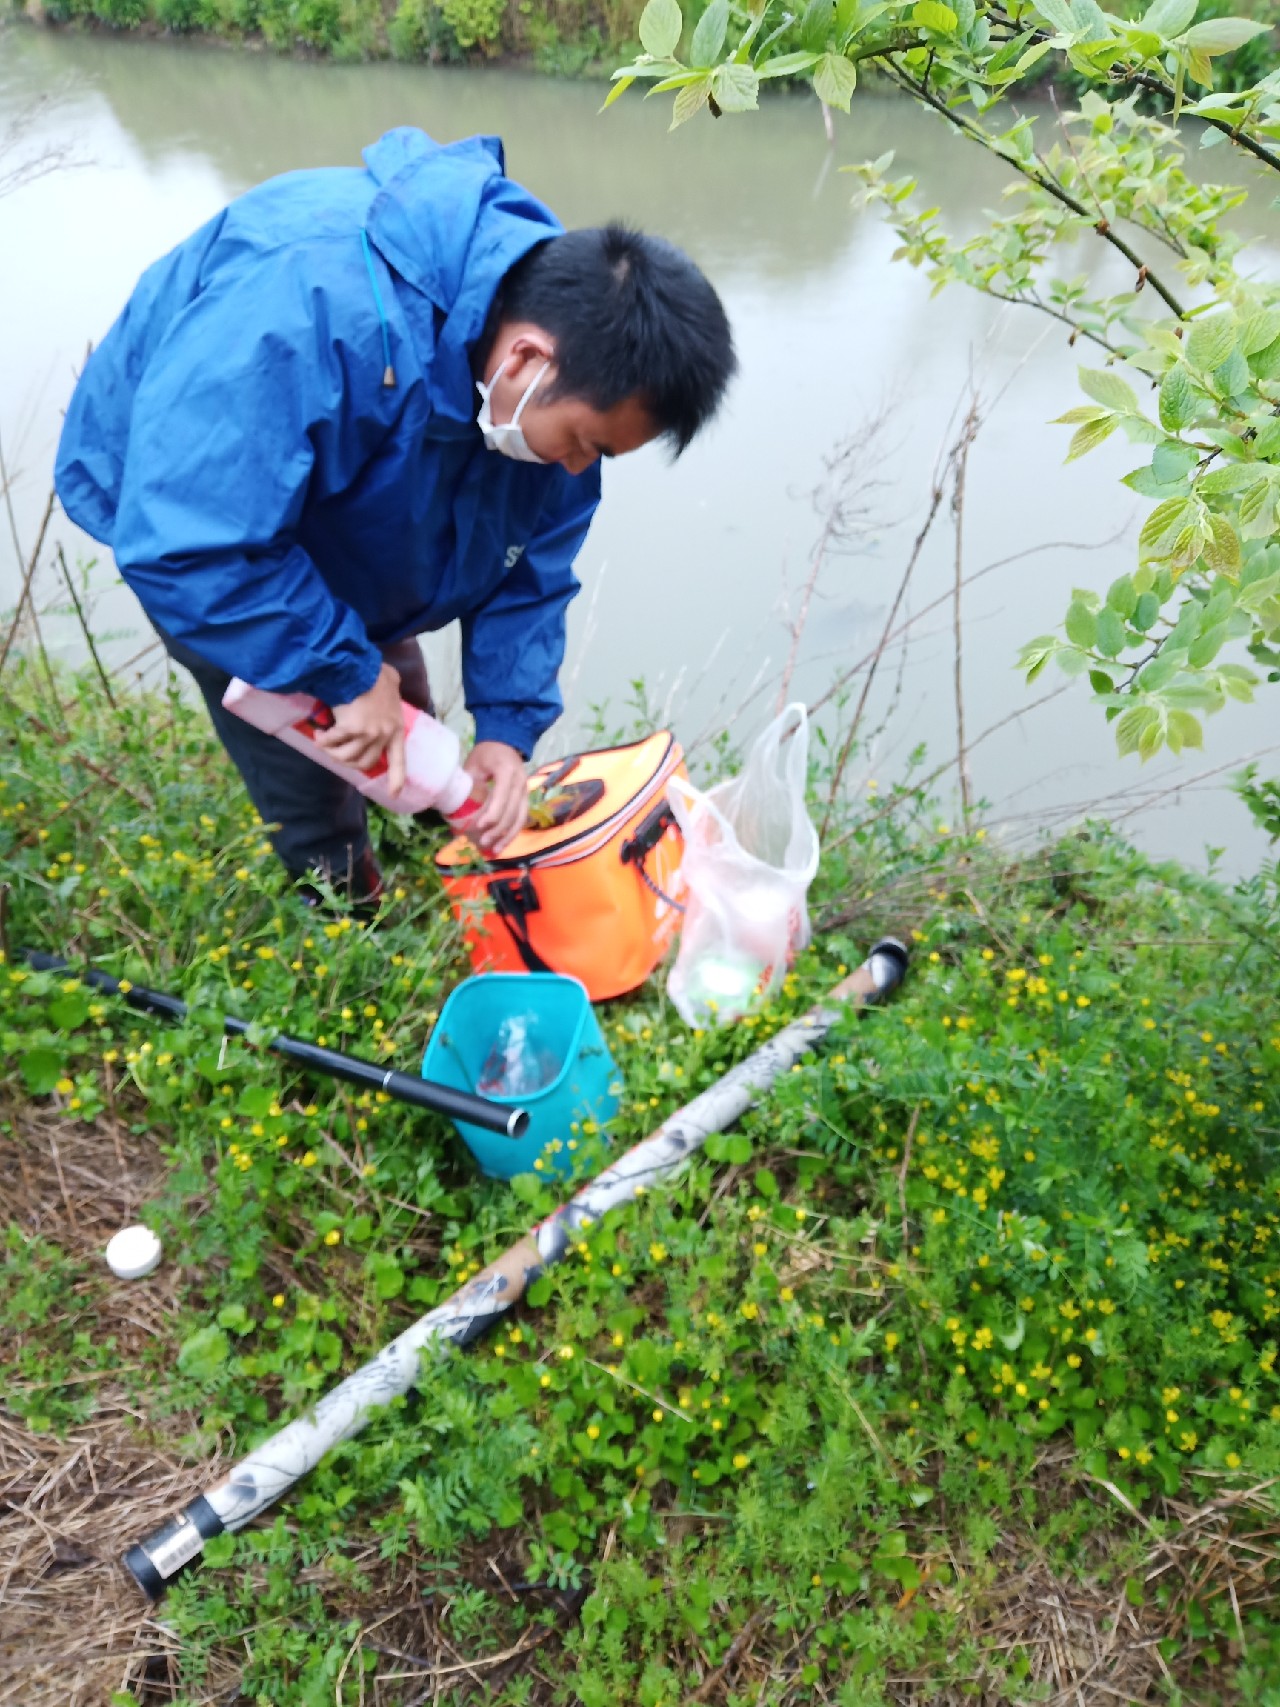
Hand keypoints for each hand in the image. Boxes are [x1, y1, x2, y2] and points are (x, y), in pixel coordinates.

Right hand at [316, 661, 405, 795]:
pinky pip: (333, 742)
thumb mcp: (392, 683)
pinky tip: (318, 734)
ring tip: (322, 742)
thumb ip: (391, 690)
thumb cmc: (374, 672)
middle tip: (335, 753)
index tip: (393, 794)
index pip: (399, 760)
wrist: (360, 667)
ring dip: (331, 752)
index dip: (395, 779)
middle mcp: (384, 734)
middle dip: (348, 762)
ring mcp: (369, 734)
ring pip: (346, 756)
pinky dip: (323, 741)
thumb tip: (391, 680)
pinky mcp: (351, 729)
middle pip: (365, 763)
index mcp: (397, 728)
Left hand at [464, 741, 527, 853]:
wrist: (506, 742)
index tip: (478, 826)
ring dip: (508, 836)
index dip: (492, 814)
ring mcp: (525, 791)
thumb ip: (467, 783)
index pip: (502, 797)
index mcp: (507, 772)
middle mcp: (520, 783)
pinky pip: (522, 818)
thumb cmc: (486, 753)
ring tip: (495, 850)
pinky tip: (503, 844)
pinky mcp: (525, 798)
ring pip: (520, 818)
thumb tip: (454, 807)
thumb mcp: (473, 764)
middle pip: (512, 811)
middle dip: (497, 829)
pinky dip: (513, 832)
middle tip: (483, 842)